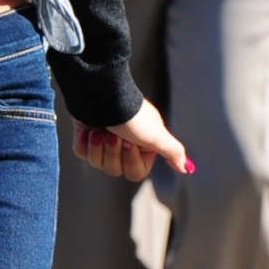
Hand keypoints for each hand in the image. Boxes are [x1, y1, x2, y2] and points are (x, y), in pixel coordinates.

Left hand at [73, 99, 190, 182]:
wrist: (101, 95)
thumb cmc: (131, 115)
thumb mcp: (157, 135)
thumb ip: (173, 152)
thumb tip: (186, 168)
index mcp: (142, 146)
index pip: (136, 173)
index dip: (131, 160)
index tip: (132, 142)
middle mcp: (124, 144)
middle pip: (115, 170)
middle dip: (114, 152)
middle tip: (115, 134)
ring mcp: (103, 140)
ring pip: (97, 163)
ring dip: (99, 146)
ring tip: (101, 130)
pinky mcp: (85, 135)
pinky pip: (82, 153)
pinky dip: (84, 142)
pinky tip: (88, 129)